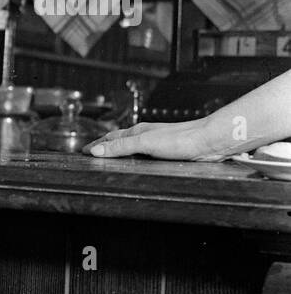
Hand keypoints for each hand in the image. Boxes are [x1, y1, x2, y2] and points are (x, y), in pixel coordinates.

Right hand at [86, 118, 218, 160]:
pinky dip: (133, 157)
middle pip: (119, 140)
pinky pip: (143, 155)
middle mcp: (146, 135)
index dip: (97, 145)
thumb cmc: (182, 138)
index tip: (85, 150)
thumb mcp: (145, 143)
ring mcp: (157, 143)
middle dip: (105, 146)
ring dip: (119, 151)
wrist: (208, 141)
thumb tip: (96, 150)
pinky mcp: (167, 152)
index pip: (110, 138)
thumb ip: (121, 146)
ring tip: (111, 156)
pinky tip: (138, 162)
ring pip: (132, 147)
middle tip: (93, 152)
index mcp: (138, 131)